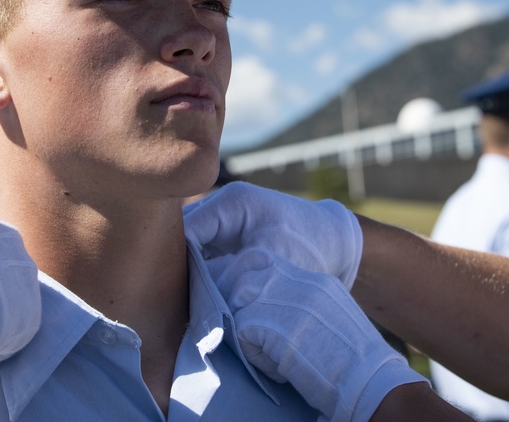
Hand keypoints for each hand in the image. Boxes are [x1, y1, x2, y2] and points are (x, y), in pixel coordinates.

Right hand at [184, 181, 361, 286]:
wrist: (337, 246)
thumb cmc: (310, 247)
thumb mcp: (271, 260)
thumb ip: (232, 276)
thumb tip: (197, 300)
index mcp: (230, 202)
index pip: (185, 229)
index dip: (173, 261)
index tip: (171, 294)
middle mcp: (219, 209)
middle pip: (180, 239)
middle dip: (176, 271)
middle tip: (175, 303)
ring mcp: (220, 226)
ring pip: (186, 252)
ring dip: (187, 277)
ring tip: (186, 305)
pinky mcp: (224, 244)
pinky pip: (199, 261)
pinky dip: (199, 281)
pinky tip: (198, 302)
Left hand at [207, 247, 425, 421]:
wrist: (369, 381)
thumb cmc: (356, 364)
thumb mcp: (334, 317)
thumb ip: (305, 305)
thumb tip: (271, 310)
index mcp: (317, 280)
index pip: (267, 262)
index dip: (253, 281)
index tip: (254, 307)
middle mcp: (300, 283)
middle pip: (246, 275)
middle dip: (243, 304)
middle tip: (257, 333)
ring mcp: (285, 300)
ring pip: (240, 304)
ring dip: (249, 331)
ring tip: (274, 354)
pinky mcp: (271, 324)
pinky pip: (241, 333)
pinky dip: (256, 357)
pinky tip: (282, 370)